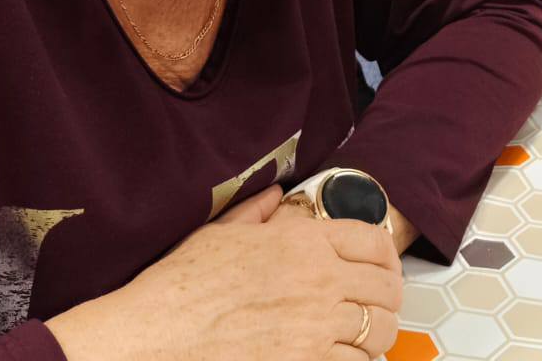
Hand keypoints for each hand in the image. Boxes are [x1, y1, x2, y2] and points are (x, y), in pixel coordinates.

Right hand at [47, 185, 401, 360]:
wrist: (153, 335)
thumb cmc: (180, 286)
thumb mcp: (220, 233)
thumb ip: (256, 213)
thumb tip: (275, 196)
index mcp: (303, 242)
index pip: (374, 242)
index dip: (387, 255)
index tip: (384, 266)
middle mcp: (319, 281)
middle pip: (386, 288)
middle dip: (388, 296)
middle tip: (380, 305)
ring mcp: (315, 327)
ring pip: (380, 331)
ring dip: (378, 334)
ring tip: (368, 336)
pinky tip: (343, 357)